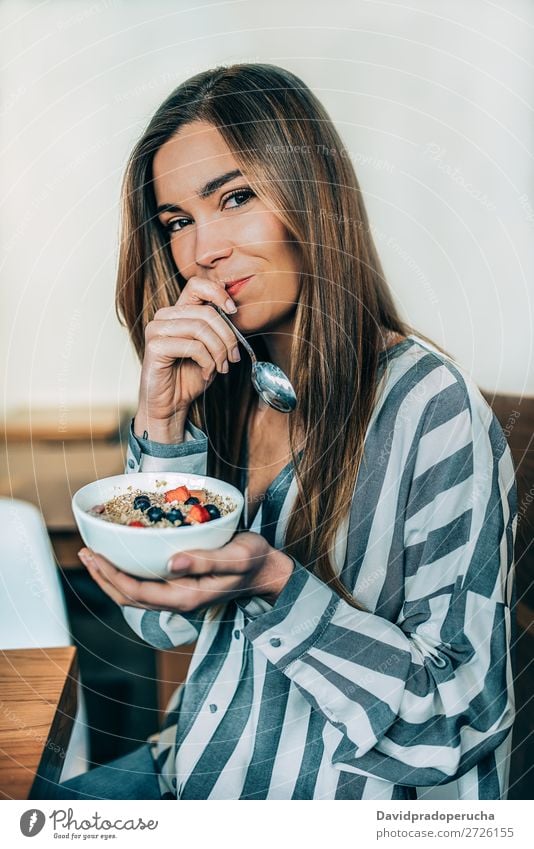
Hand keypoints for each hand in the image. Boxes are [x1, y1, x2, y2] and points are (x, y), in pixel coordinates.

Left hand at [78, 532, 294, 613]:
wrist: (267, 571)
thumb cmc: (253, 561)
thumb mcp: (235, 557)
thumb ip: (206, 561)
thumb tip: (172, 562)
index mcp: (186, 597)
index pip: (136, 592)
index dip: (111, 575)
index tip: (95, 554)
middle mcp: (177, 600)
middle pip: (127, 597)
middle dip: (102, 576)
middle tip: (84, 551)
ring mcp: (177, 596)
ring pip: (133, 594)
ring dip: (110, 577)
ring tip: (94, 555)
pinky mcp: (179, 587)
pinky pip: (144, 586)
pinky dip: (126, 574)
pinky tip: (121, 558)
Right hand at [134, 275, 241, 440]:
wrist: (171, 405)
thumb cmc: (191, 375)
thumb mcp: (212, 348)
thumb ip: (218, 328)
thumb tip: (233, 308)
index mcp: (178, 311)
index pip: (197, 284)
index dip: (218, 293)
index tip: (233, 311)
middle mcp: (165, 316)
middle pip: (206, 313)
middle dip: (228, 337)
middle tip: (233, 357)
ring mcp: (156, 330)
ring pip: (201, 329)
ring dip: (219, 351)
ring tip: (221, 367)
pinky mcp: (155, 347)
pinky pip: (193, 347)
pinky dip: (207, 362)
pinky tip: (206, 373)